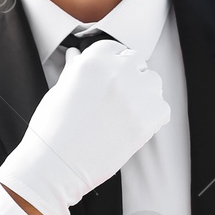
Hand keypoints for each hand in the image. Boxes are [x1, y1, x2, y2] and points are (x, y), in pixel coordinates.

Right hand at [0, 40, 169, 214]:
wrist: (56, 166)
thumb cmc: (52, 130)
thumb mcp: (59, 91)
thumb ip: (74, 70)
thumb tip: (76, 55)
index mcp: (94, 61)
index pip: (114, 48)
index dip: (112, 63)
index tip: (110, 77)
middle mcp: (118, 71)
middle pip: (137, 61)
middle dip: (129, 76)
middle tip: (117, 99)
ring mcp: (137, 93)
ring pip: (153, 82)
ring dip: (144, 93)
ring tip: (124, 114)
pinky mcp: (150, 118)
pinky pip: (163, 109)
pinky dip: (152, 118)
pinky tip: (132, 128)